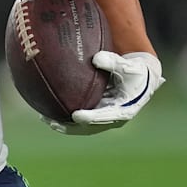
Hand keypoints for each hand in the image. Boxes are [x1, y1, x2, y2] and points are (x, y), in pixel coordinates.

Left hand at [44, 51, 164, 134]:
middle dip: (71, 127)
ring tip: (45, 119)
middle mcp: (113, 118)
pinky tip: (48, 111)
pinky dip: (66, 116)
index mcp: (124, 110)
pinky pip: (81, 117)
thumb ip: (114, 62)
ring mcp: (104, 116)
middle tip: (53, 122)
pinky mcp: (98, 112)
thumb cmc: (135, 70)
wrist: (141, 77)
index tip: (76, 116)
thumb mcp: (128, 66)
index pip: (105, 117)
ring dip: (65, 124)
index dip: (90, 118)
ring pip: (83, 126)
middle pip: (90, 127)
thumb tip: (96, 59)